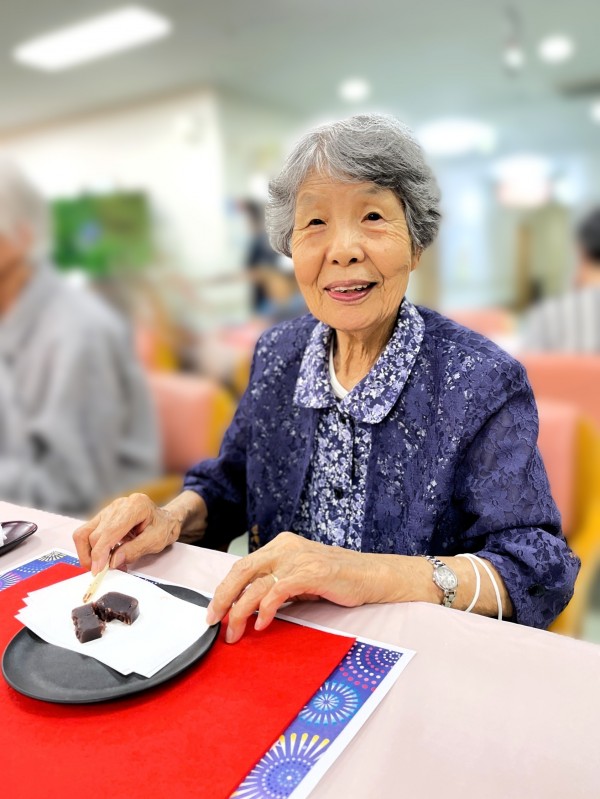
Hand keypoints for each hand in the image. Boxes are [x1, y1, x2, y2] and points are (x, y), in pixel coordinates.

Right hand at [73, 493, 181, 574]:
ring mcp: (109, 509)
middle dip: (95, 556)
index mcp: (135, 506)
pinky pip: (87, 532)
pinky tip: (104, 556)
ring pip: (85, 532)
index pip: (109, 531)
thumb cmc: (163, 528)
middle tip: (103, 572)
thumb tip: (113, 561)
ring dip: (88, 552)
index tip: (97, 570)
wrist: (165, 520)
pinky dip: (91, 548)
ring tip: (100, 565)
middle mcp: (119, 505)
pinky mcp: (103, 516)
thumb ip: (134, 551)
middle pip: (95, 533)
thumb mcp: (156, 541)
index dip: (100, 553)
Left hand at [205, 532, 383, 642]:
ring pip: (256, 583)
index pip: (242, 566)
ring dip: (240, 611)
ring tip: (234, 633)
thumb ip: (277, 586)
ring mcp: (298, 558)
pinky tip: (262, 625)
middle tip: (212, 621)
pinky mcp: (310, 572)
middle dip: (222, 598)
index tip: (214, 611)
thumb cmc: (337, 579)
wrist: (372, 575)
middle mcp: (285, 548)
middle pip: (241, 570)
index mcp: (280, 546)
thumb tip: (249, 608)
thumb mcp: (300, 578)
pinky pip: (278, 590)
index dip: (224, 589)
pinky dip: (266, 609)